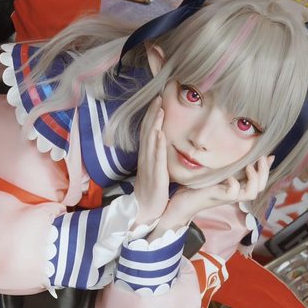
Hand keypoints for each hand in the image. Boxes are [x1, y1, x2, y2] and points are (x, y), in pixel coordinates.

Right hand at [133, 95, 168, 224]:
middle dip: (153, 114)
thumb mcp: (154, 170)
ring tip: (160, 109)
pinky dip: (157, 145)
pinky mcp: (156, 175)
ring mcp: (149, 166)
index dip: (151, 117)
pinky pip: (156, 158)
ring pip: (151, 141)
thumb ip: (157, 157)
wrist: (145, 210)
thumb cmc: (151, 191)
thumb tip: (162, 142)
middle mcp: (145, 158)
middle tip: (158, 98)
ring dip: (155, 124)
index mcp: (146, 156)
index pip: (147, 132)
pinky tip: (160, 134)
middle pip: (148, 132)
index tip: (157, 101)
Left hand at [170, 155, 274, 220]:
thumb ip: (224, 168)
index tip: (267, 155)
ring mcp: (226, 197)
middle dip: (264, 172)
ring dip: (254, 179)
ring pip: (251, 193)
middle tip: (261, 158)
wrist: (180, 205)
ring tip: (249, 166)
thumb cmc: (194, 189)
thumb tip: (234, 156)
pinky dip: (234, 185)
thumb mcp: (212, 175)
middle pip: (259, 188)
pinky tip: (230, 177)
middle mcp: (233, 194)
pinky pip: (233, 194)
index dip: (266, 170)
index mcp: (234, 188)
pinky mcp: (216, 197)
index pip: (259, 182)